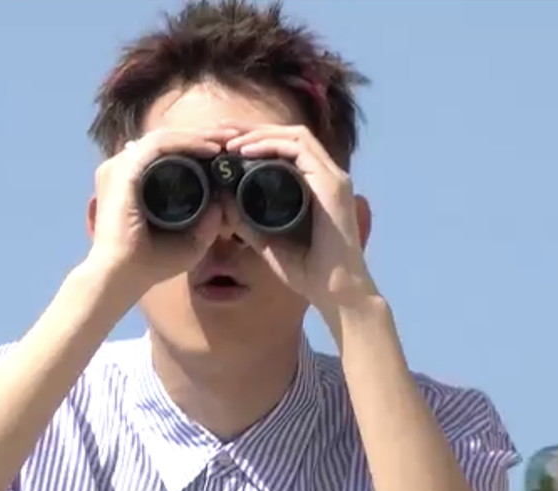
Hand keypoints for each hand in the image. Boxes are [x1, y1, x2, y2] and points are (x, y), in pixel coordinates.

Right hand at [87, 128, 240, 297]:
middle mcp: (124, 168)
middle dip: (204, 135)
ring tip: (228, 139)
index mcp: (134, 180)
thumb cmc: (150, 264)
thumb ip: (207, 223)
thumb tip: (224, 201)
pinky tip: (211, 149)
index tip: (228, 149)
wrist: (122, 276)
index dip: (198, 145)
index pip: (168, 151)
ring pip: (165, 136)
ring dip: (199, 135)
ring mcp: (120, 166)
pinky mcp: (123, 170)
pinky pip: (159, 145)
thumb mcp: (189, 241)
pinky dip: (187, 143)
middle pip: (168, 139)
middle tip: (234, 135)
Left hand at [225, 125, 378, 313]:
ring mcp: (333, 177)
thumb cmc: (308, 271)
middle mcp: (327, 176)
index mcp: (315, 186)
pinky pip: (301, 149)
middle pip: (289, 136)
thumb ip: (246, 222)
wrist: (335, 291)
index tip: (224, 147)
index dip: (255, 141)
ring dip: (259, 134)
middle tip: (221, 135)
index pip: (286, 148)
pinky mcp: (334, 184)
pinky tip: (246, 150)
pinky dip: (272, 144)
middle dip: (252, 131)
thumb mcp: (266, 241)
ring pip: (295, 136)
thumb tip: (221, 203)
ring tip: (229, 141)